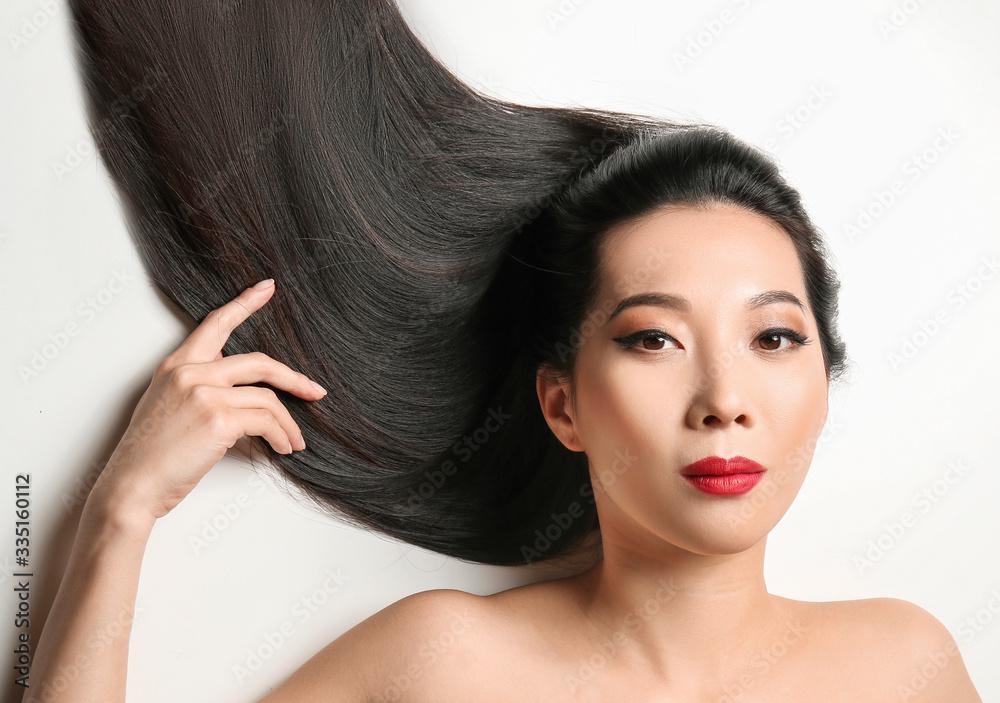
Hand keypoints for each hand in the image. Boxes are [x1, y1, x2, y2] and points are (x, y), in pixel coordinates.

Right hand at [91, 279, 326, 524]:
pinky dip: (281, 436)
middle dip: (294, 379)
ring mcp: (205, 393)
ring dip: (288, 423)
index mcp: (177, 365)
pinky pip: (266, 421)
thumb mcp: (168, 407)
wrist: (131, 486)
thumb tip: (241, 394)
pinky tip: (284, 448)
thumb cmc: (152, 456)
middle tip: (315, 391)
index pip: (215, 324)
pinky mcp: (218, 418)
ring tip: (294, 441)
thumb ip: (199, 388)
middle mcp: (191, 372)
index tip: (266, 288)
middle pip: (259, 362)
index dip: (245, 303)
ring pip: (268, 398)